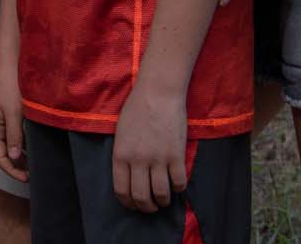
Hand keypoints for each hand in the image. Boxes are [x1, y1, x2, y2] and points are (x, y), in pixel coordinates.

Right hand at [0, 50, 29, 186]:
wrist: (9, 62)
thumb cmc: (9, 85)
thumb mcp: (14, 112)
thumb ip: (14, 135)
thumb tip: (13, 156)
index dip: (12, 171)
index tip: (28, 178)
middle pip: (3, 153)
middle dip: (17, 165)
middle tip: (34, 173)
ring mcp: (1, 120)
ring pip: (9, 144)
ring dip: (21, 154)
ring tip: (37, 161)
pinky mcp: (8, 114)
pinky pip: (14, 134)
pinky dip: (23, 142)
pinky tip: (35, 144)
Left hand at [110, 83, 187, 212]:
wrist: (158, 92)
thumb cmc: (137, 109)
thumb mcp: (121, 133)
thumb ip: (124, 155)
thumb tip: (130, 176)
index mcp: (120, 155)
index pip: (122, 191)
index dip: (129, 203)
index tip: (135, 205)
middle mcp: (137, 160)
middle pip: (141, 198)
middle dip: (147, 208)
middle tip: (152, 206)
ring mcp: (158, 158)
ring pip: (161, 194)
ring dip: (164, 201)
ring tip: (165, 198)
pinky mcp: (176, 155)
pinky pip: (179, 183)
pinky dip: (179, 188)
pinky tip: (177, 183)